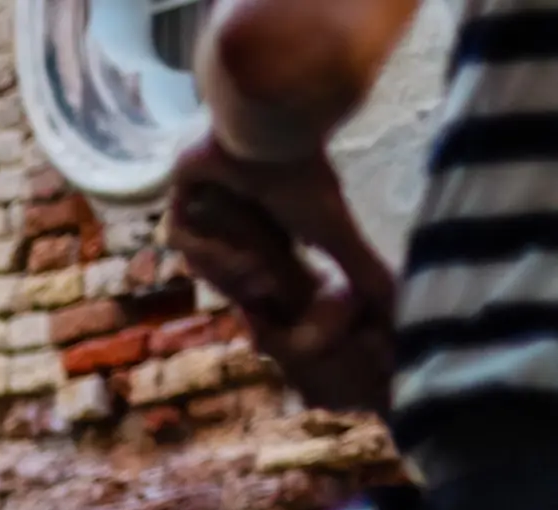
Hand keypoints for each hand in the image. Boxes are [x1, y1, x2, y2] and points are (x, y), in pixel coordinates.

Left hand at [169, 140, 395, 415]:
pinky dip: (203, 248)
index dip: (260, 294)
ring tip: (256, 272)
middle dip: (245, 286)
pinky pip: (179, 235)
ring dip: (228, 270)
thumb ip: (362, 270)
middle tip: (267, 293)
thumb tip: (399, 306)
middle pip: (226, 270)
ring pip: (202, 256)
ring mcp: (208, 202)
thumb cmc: (305, 180)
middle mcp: (238, 213)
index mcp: (270, 223)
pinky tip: (226, 251)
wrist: (274, 134)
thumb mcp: (336, 235)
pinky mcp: (181, 192)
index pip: (254, 273)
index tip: (277, 306)